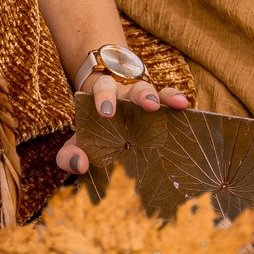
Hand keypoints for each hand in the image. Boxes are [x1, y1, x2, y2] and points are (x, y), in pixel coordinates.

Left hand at [57, 73, 191, 172]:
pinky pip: (168, 97)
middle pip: (132, 88)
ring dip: (160, 97)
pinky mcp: (160, 105)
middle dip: (141, 95)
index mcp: (104, 96)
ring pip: (153, 91)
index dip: (104, 98)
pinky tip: (183, 105)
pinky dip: (175, 99)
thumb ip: (69, 154)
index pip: (102, 89)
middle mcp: (125, 93)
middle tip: (147, 106)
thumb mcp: (80, 138)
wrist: (109, 112)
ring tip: (170, 104)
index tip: (107, 113)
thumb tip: (79, 165)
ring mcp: (144, 97)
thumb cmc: (95, 127)